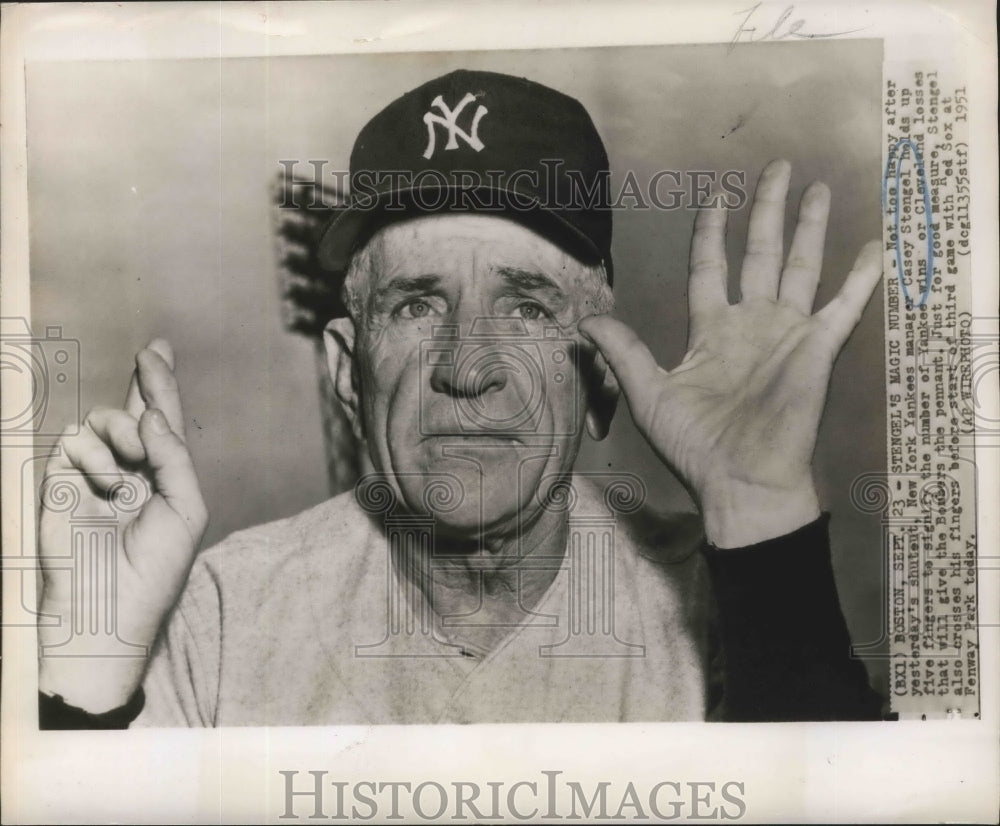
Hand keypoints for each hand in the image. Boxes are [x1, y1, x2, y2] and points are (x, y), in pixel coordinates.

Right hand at [38, 339, 206, 710]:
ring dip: (123, 432)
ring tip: (129, 468)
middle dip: (145, 388)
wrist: (107, 608)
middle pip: (132, 410)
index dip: (159, 385)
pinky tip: (105, 484)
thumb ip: (174, 457)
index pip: (160, 423)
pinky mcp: (59, 481)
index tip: (157, 348)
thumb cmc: (155, 567)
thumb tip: (151, 416)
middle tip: (152, 396)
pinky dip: (94, 455)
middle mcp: (127, 470)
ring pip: (104, 420)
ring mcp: (90, 474)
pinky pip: (74, 440)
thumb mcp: (186, 510)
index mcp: (160, 477)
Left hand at [580, 159, 881, 546]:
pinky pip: (843, 306)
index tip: (716, 198)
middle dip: (767, 210)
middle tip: (777, 168)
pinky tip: (874, 248)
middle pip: (760, 252)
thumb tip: (585, 320)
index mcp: (711, 330)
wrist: (739, 480)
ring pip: (801, 266)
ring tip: (818, 189)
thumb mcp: (648, 394)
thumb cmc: (694, 444)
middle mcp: (750, 323)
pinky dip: (860, 278)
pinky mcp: (817, 349)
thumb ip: (623, 352)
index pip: (711, 266)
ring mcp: (786, 333)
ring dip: (810, 227)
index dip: (712, 232)